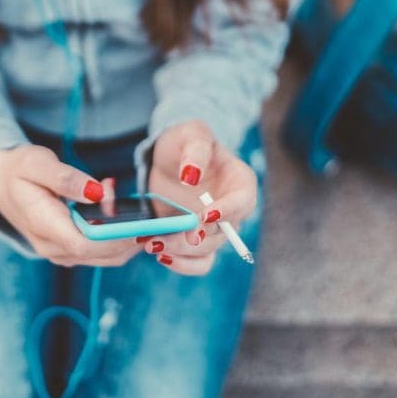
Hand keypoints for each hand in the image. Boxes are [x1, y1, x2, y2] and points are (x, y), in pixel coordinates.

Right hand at [0, 145, 142, 266]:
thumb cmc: (18, 170)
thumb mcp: (36, 162)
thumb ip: (66, 178)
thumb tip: (97, 192)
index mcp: (43, 226)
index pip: (86, 243)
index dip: (116, 236)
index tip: (140, 221)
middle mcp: (53, 248)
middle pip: (103, 255)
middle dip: (128, 232)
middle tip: (138, 203)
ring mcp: (61, 253)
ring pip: (107, 257)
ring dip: (125, 233)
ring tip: (121, 197)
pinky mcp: (69, 251)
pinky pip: (101, 251)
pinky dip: (117, 234)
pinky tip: (114, 207)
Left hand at [141, 120, 257, 275]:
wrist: (168, 158)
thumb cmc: (185, 142)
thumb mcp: (191, 134)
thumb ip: (195, 150)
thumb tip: (191, 176)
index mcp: (240, 182)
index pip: (243, 201)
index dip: (228, 211)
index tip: (205, 215)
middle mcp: (232, 210)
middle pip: (221, 233)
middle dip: (194, 238)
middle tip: (167, 238)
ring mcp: (214, 229)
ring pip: (206, 251)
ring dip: (180, 253)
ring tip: (153, 244)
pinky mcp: (196, 241)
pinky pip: (196, 263)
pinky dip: (180, 263)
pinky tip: (160, 254)